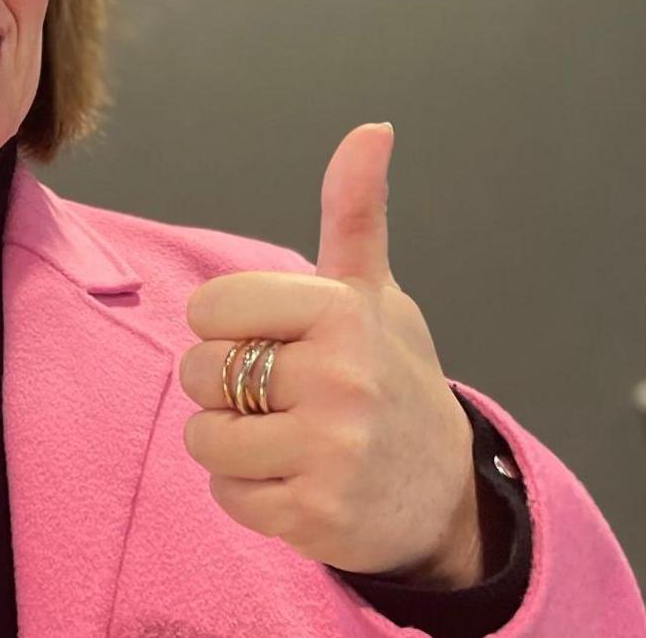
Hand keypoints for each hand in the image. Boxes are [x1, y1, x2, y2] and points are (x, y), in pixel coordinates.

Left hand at [176, 123, 482, 587]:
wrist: (446, 493)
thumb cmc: (393, 378)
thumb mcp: (376, 294)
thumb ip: (355, 212)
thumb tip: (372, 128)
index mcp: (343, 312)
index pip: (210, 308)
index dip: (227, 328)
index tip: (271, 341)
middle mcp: (341, 379)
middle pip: (199, 373)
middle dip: (223, 387)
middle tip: (282, 397)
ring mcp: (331, 451)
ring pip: (205, 438)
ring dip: (230, 444)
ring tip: (287, 440)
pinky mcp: (316, 516)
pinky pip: (226, 496)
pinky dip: (247, 494)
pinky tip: (296, 482)